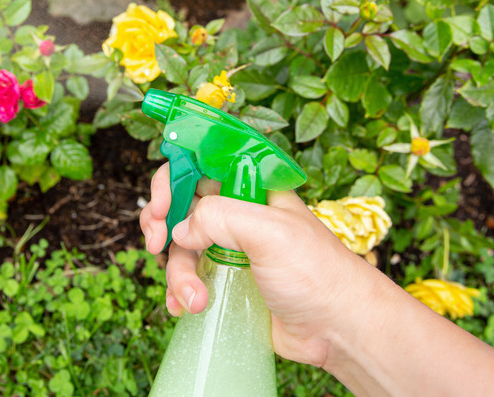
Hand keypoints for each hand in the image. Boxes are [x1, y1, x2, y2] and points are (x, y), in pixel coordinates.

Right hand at [139, 163, 389, 366]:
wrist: (337, 328)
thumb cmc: (318, 273)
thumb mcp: (270, 233)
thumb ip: (221, 217)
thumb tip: (181, 229)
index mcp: (251, 189)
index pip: (201, 164)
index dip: (174, 178)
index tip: (161, 205)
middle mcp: (239, 213)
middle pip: (181, 205)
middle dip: (161, 224)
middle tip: (156, 243)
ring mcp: (230, 248)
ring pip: (180, 247)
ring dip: (177, 273)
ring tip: (195, 299)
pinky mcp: (226, 280)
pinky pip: (188, 277)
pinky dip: (179, 291)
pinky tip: (183, 308)